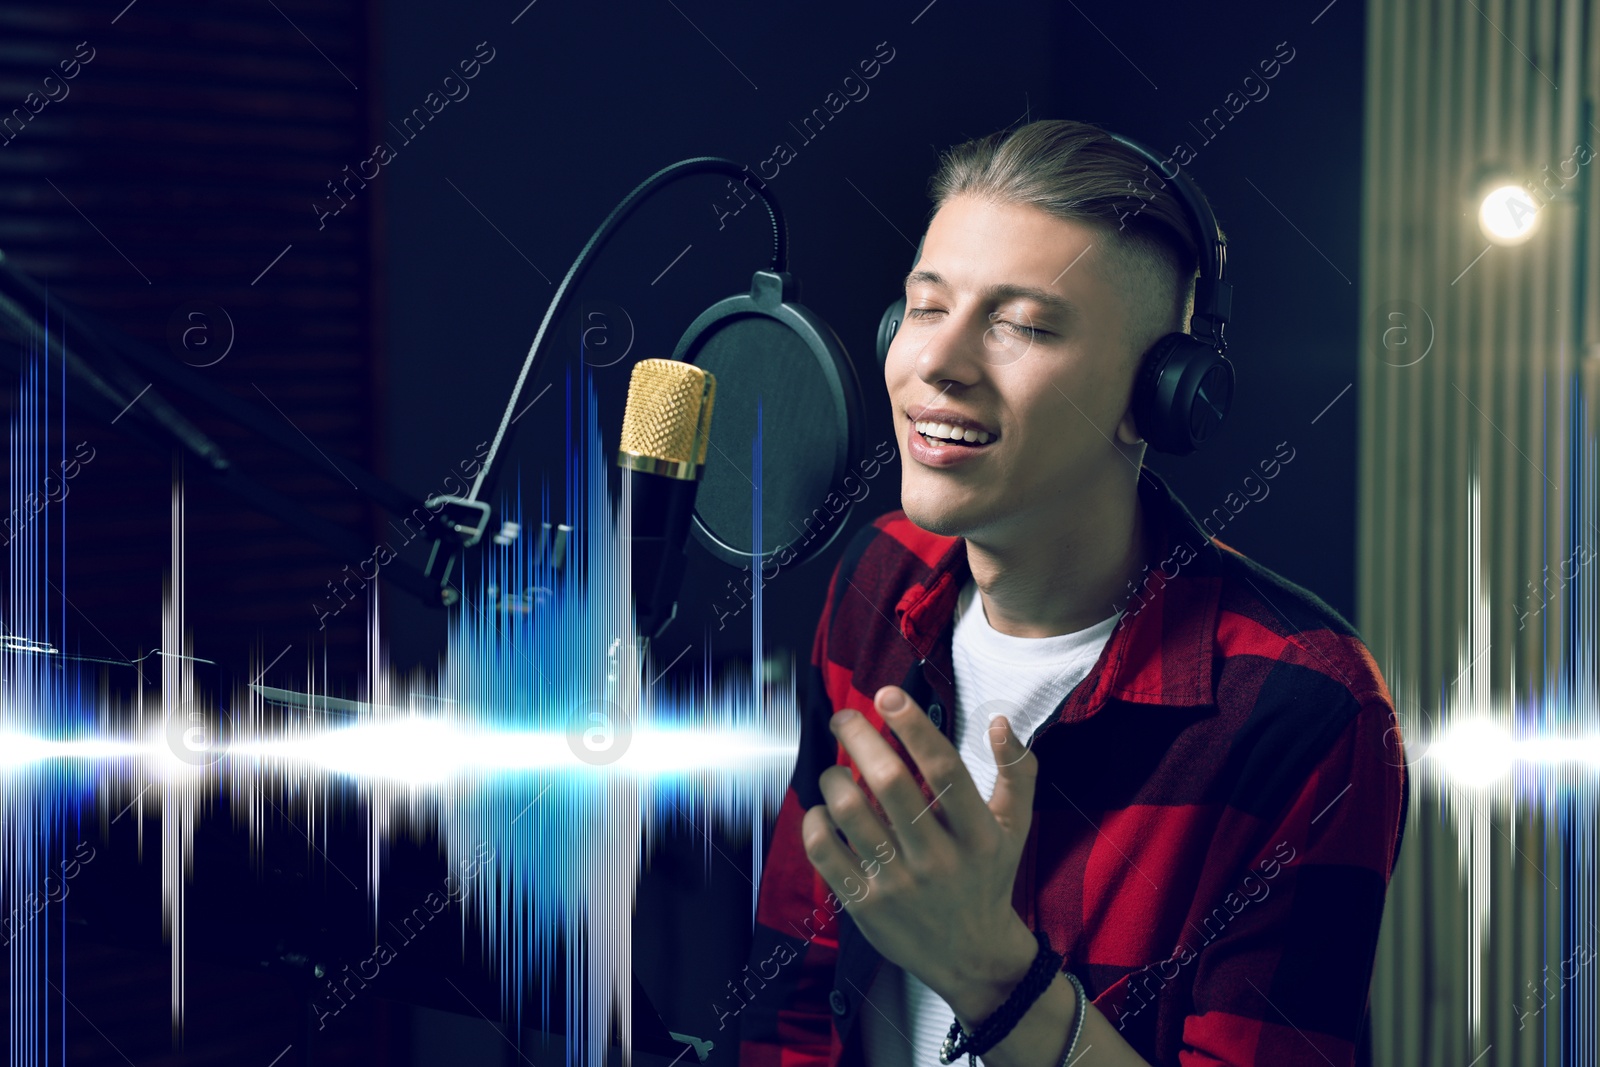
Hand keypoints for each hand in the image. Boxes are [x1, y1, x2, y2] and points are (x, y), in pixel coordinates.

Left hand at [800, 685, 1041, 1019]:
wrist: (972, 955)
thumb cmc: (989, 876)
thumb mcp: (1015, 826)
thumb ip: (1018, 771)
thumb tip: (999, 721)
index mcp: (978, 833)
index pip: (943, 769)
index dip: (912, 726)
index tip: (887, 695)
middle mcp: (938, 857)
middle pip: (889, 783)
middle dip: (859, 737)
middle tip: (845, 718)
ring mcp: (899, 883)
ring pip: (850, 813)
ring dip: (833, 776)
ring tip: (835, 768)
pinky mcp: (865, 904)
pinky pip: (824, 852)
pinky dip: (814, 820)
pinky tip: (822, 809)